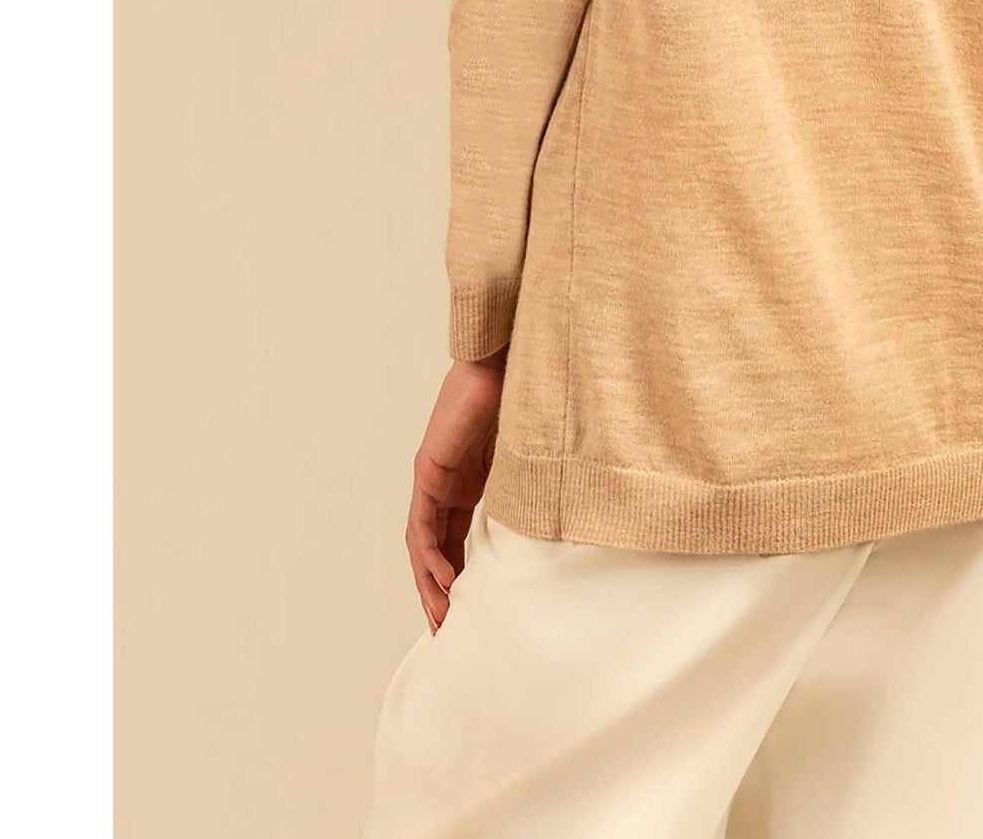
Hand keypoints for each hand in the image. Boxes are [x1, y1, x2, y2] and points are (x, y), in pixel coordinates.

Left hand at [404, 352, 505, 634]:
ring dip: (429, 582)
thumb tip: (561, 517)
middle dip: (438, 589)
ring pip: (422, 541)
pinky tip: (444, 582)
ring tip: (441, 618)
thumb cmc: (530, 393)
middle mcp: (446, 480)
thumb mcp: (531, 457)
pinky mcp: (429, 467)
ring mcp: (435, 474)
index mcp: (469, 478)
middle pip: (433, 545)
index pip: (455, 536)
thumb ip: (531, 486)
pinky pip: (423, 523)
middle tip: (446, 628)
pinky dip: (430, 556)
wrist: (511, 354)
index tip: (467, 610)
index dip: (458, 574)